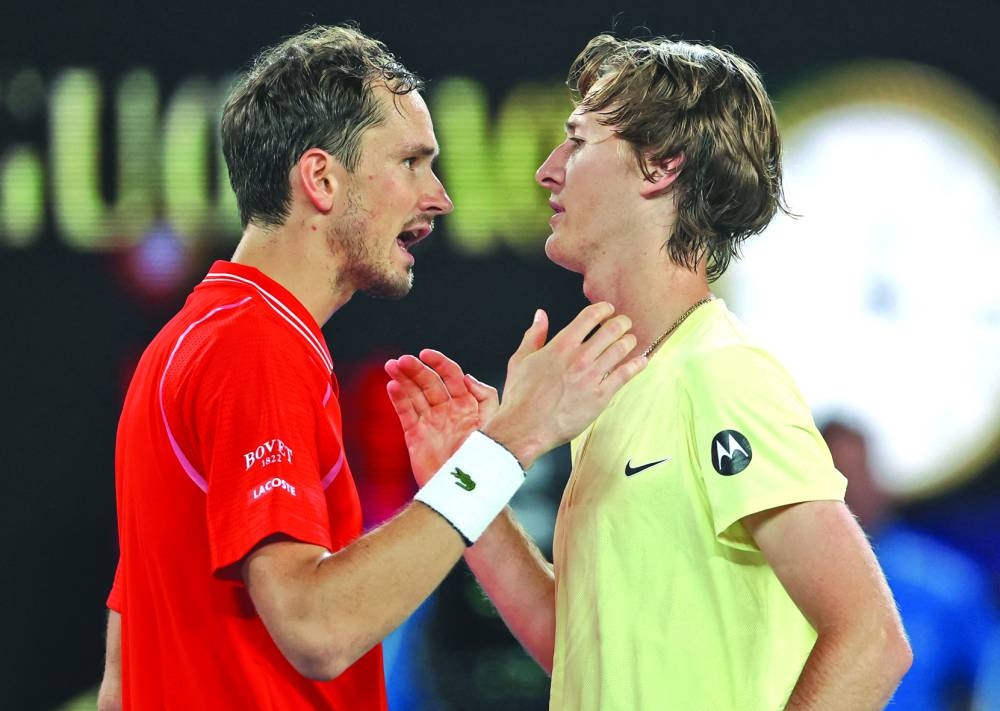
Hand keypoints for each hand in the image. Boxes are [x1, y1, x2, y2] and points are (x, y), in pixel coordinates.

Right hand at [385, 349, 498, 484]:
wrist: (465, 490)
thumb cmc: (484, 459)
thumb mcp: (493, 424)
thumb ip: (485, 398)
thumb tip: (468, 377)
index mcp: (467, 405)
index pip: (452, 376)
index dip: (439, 363)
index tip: (426, 353)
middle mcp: (448, 410)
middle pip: (430, 382)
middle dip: (416, 370)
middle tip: (403, 360)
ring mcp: (431, 422)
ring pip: (414, 394)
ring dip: (403, 379)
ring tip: (391, 366)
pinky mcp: (416, 436)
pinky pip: (406, 413)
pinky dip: (398, 399)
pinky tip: (392, 386)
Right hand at [484, 303, 645, 467]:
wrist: (525, 427)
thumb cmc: (521, 398)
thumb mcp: (520, 360)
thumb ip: (534, 335)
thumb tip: (540, 316)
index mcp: (560, 346)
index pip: (589, 317)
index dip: (603, 309)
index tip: (608, 310)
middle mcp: (579, 358)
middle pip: (611, 330)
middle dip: (621, 323)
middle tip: (624, 323)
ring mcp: (591, 377)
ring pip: (621, 349)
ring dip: (630, 341)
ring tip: (631, 340)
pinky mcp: (601, 396)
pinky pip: (625, 375)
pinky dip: (636, 365)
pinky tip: (641, 361)